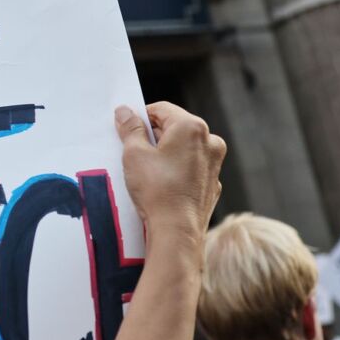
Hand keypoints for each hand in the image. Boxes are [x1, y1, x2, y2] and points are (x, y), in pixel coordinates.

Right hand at [115, 102, 226, 240]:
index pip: (161, 109)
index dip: (140, 117)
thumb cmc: (157, 190)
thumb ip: (130, 128)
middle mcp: (209, 142)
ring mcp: (214, 164)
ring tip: (145, 171)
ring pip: (183, 149)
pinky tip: (160, 184)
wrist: (177, 230)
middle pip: (174, 127)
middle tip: (132, 151)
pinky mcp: (211, 183)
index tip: (126, 128)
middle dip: (152, 136)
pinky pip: (190, 168)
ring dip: (164, 154)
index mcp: (192, 127)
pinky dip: (175, 170)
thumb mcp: (134, 154)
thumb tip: (125, 112)